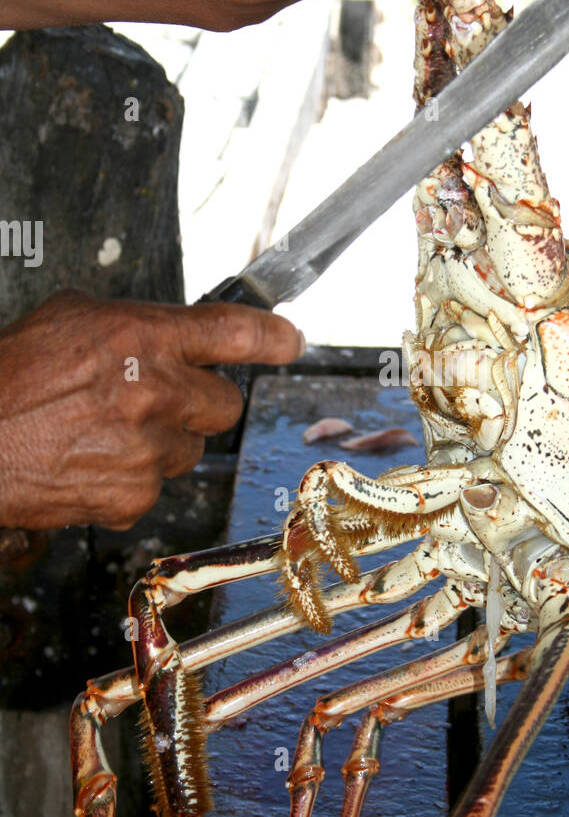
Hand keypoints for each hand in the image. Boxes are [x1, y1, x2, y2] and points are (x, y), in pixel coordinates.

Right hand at [0, 290, 304, 530]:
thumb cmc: (8, 379)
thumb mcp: (70, 320)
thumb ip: (132, 324)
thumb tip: (171, 332)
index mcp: (142, 337)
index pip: (234, 331)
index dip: (273, 336)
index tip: (291, 340)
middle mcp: (155, 392)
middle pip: (224, 404)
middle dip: (199, 403)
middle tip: (157, 400)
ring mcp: (147, 450)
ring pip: (191, 450)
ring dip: (163, 442)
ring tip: (106, 432)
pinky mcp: (133, 496)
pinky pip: (157, 486)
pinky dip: (132, 479)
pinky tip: (92, 462)